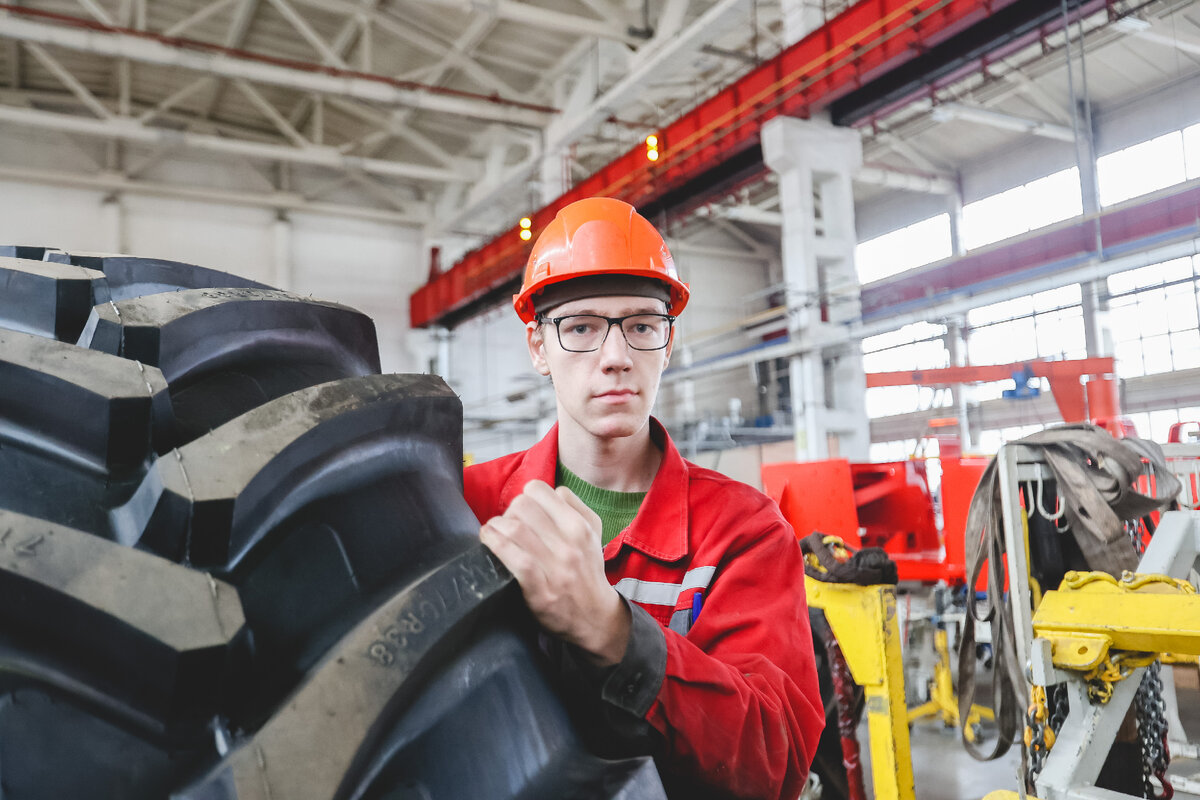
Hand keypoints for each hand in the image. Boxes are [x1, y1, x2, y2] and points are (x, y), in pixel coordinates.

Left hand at [480, 480, 629, 665]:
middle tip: (506, 525)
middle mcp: (569, 543)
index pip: (538, 490)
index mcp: (580, 526)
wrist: (595, 617)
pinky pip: (512, 558)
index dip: (525, 497)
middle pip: (522, 506)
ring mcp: (555, 566)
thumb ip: (575, 506)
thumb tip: (552, 492)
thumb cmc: (587, 571)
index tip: (522, 511)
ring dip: (495, 527)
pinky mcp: (540, 588)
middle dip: (508, 512)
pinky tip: (489, 542)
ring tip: (492, 532)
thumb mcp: (594, 533)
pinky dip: (494, 544)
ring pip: (514, 529)